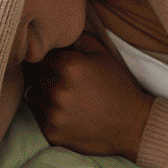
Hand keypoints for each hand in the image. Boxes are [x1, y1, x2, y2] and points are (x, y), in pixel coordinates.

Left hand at [22, 32, 149, 160]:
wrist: (134, 126)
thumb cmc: (118, 87)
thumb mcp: (102, 54)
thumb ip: (76, 39)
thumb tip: (54, 34)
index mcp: (69, 67)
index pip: (41, 57)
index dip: (49, 61)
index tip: (58, 66)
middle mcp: (58, 91)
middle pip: (34, 76)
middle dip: (45, 77)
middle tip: (63, 83)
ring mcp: (54, 114)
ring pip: (32, 95)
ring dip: (43, 95)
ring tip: (65, 97)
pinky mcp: (52, 133)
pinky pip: (37, 116)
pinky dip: (47, 113)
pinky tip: (65, 112)